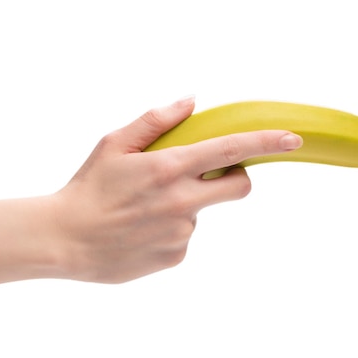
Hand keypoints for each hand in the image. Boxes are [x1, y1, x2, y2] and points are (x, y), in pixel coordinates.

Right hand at [50, 96, 302, 282]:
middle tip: (206, 174)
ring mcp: (181, 232)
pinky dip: (171, 229)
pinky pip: (185, 237)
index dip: (267, 142)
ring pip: (203, 212)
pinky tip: (141, 228)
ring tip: (144, 208)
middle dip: (236, 177)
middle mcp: (182, 201)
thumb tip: (191, 101)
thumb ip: (156, 121)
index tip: (293, 139)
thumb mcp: (114, 144)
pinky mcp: (176, 256)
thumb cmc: (87, 187)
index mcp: (169, 167)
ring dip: (186, 205)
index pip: (231, 149)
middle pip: (240, 187)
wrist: (63, 240)